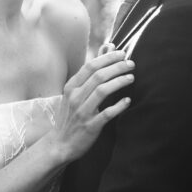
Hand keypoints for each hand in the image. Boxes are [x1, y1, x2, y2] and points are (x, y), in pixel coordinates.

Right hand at [47, 49, 134, 163]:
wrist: (60, 143)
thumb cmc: (70, 116)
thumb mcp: (75, 93)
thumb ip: (90, 72)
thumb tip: (106, 48)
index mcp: (70, 88)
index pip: (90, 66)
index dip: (108, 58)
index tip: (122, 54)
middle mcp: (75, 97)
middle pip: (98, 76)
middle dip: (117, 67)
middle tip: (131, 64)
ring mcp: (82, 112)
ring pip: (102, 91)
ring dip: (119, 82)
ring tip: (131, 77)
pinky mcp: (90, 126)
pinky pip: (107, 113)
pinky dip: (118, 106)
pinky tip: (127, 101)